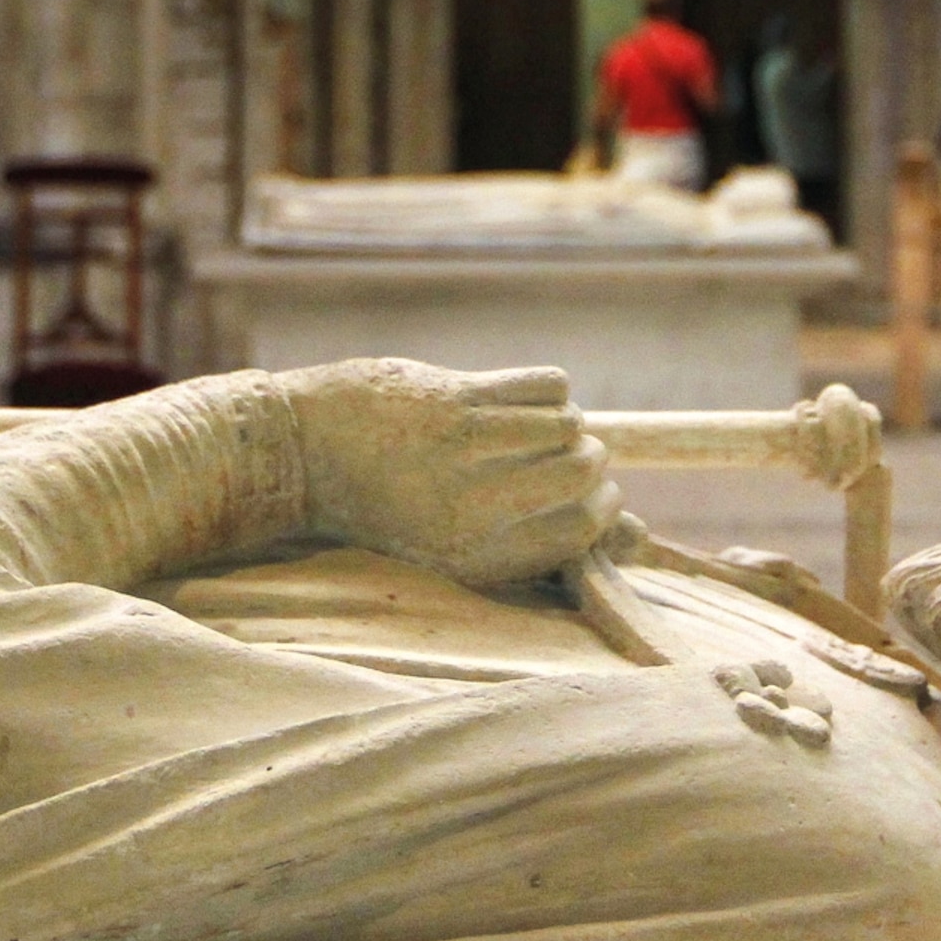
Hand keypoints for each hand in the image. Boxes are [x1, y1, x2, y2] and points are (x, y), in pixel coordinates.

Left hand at [280, 359, 620, 585]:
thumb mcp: (466, 538)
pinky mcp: (451, 396)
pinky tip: (518, 397)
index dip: (604, 506)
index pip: (586, 529)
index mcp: (476, 556)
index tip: (589, 492)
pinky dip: (549, 387)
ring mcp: (461, 449)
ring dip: (566, 421)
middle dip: (590, 460)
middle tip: (566, 455)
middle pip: (585, 473)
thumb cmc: (394, 502)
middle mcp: (472, 508)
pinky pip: (545, 384)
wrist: (299, 453)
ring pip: (568, 425)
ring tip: (536, 426)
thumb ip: (551, 540)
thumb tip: (641, 536)